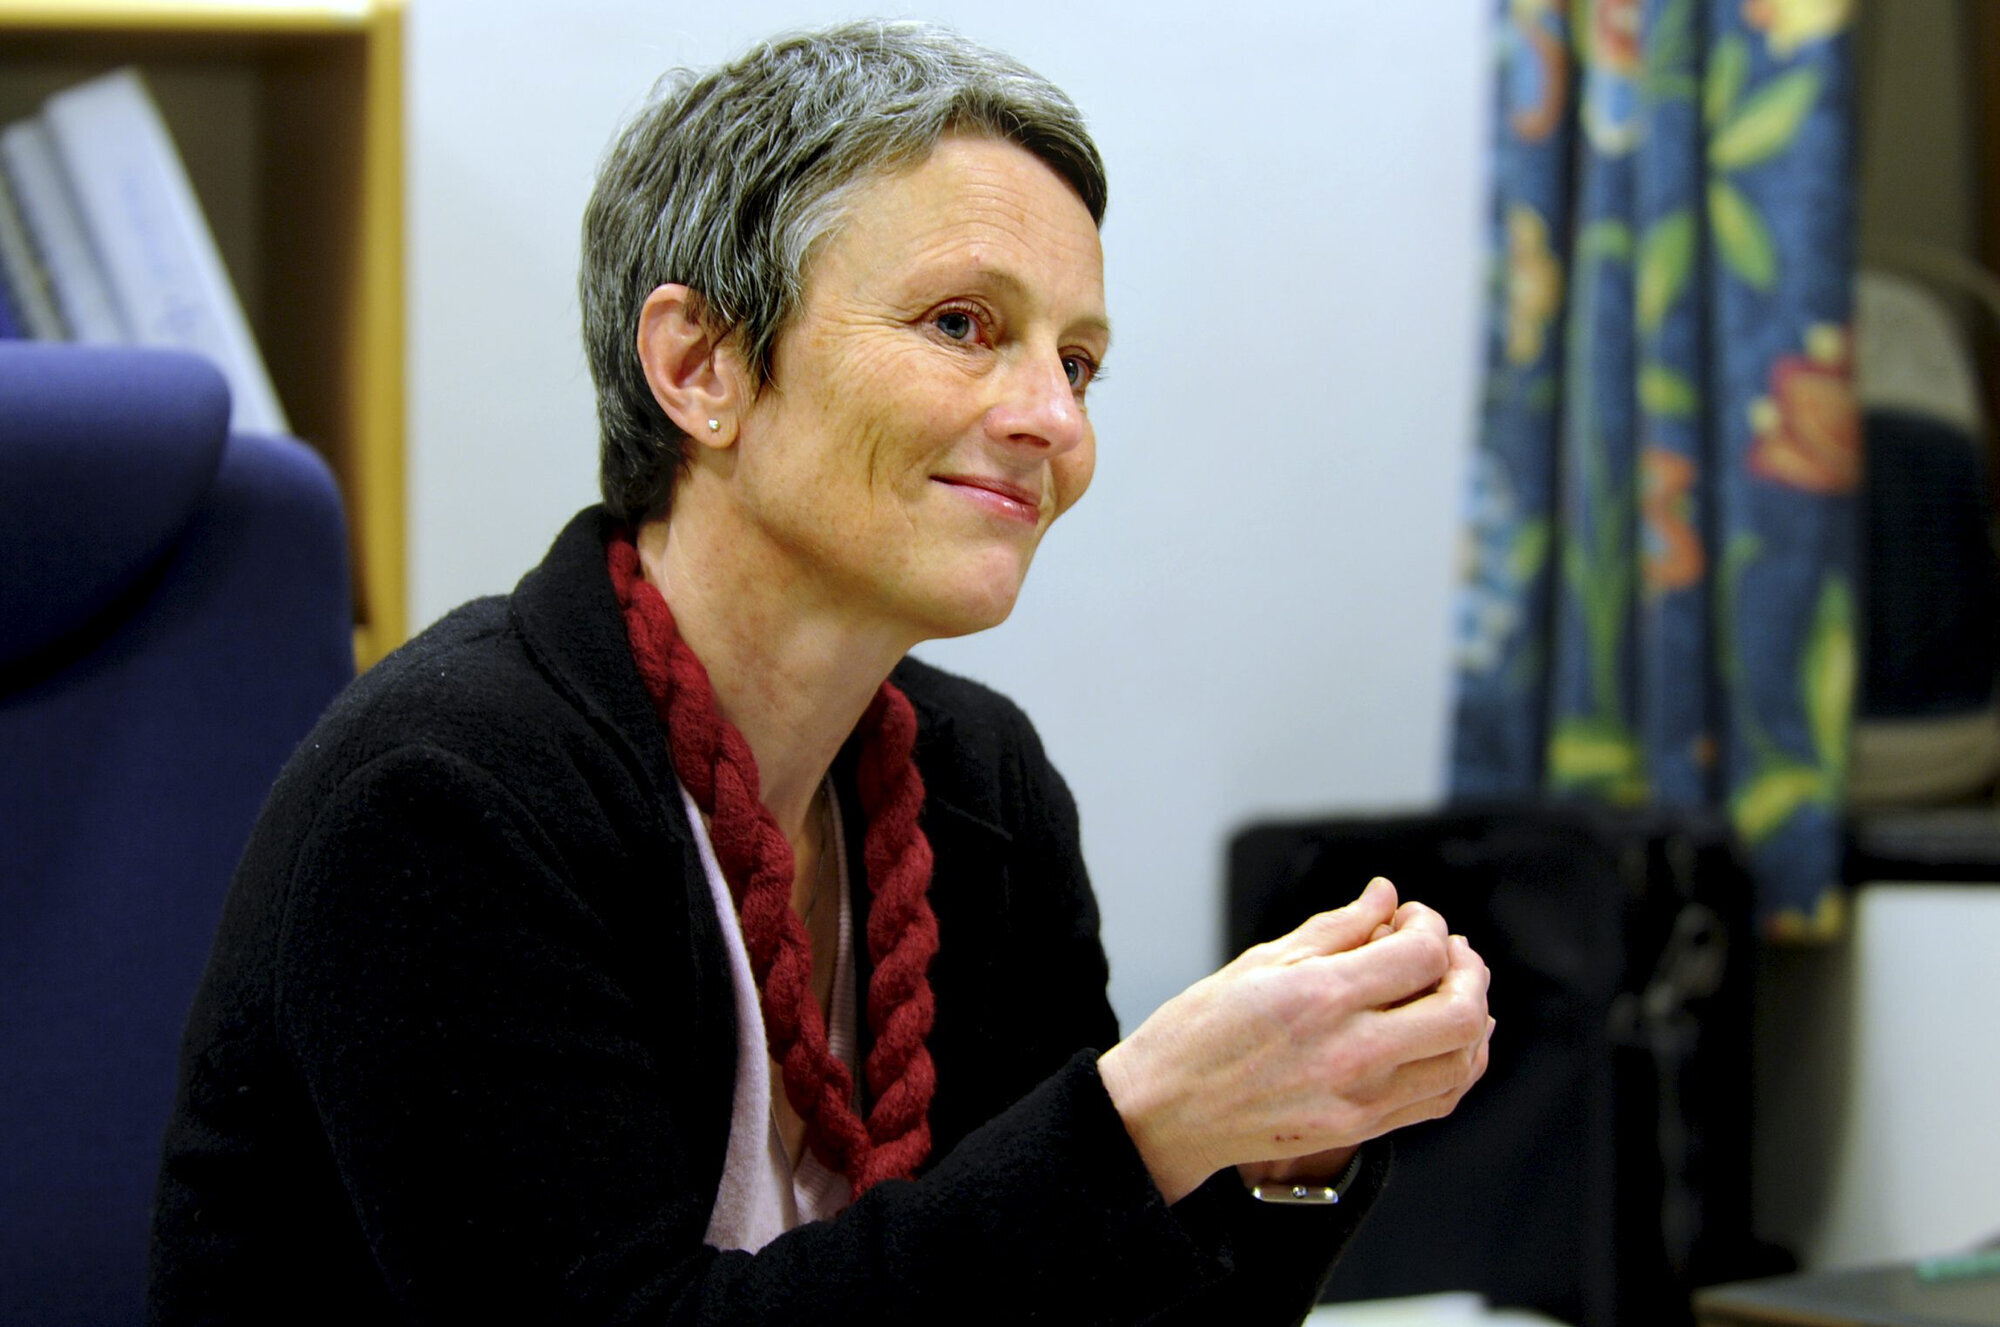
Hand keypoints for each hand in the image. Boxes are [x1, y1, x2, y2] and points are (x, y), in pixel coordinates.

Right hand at [1098, 878, 1492, 1202]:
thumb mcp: (1262, 961)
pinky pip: (1439, 1098)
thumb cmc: (1201, 1030)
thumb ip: (1336, 928)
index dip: (1430, 927)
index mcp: (1320, 996)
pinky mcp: (1360, 1129)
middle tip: (1451, 952)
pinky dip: (1459, 1064)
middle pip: (1460, 1012)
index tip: (1410, 918)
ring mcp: (1360, 1098)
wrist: (1167, 1110)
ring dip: (1472, 1017)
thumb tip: (1385, 895)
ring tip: (1452, 990)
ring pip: (1461, 1060)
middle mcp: (1350, 1050)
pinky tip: (1449, 1039)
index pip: (1421, 956)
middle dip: (1470, 971)